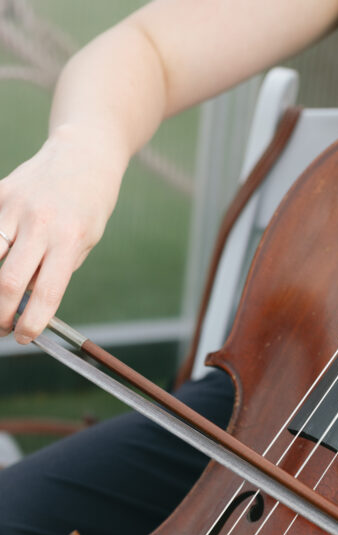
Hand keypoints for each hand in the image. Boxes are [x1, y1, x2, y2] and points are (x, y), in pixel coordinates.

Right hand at [0, 123, 125, 343]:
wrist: (82, 154)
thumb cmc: (88, 205)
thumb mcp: (85, 242)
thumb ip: (58, 269)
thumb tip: (28, 301)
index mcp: (68, 239)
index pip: (46, 293)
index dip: (32, 322)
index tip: (24, 338)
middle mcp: (40, 222)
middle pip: (9, 282)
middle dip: (2, 314)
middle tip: (4, 327)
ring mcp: (14, 206)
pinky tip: (3, 265)